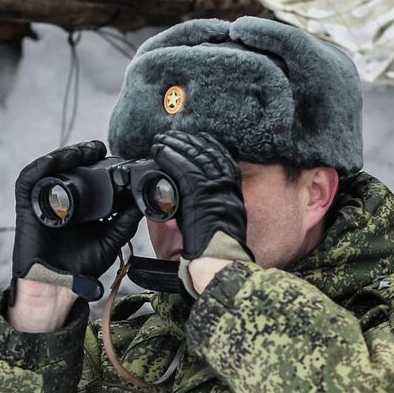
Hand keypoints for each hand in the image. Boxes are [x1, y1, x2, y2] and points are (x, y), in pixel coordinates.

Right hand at [11, 141, 141, 304]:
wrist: (56, 287)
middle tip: (101, 149)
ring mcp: (43, 202)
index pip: (88, 178)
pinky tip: (59, 160)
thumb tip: (142, 204)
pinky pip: (30, 179)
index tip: (118, 160)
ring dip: (67, 155)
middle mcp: (60, 201)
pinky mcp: (28, 205)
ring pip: (51, 168)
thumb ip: (124, 223)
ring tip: (85, 151)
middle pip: (70, 168)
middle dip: (84, 155)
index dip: (100, 166)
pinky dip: (43, 166)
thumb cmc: (78, 268)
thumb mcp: (109, 241)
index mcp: (79, 208)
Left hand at [151, 129, 251, 282]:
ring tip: (162, 139)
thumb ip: (209, 203)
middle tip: (173, 134)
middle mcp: (227, 186)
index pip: (224, 159)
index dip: (210, 146)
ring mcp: (215, 188)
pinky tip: (161, 151)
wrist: (216, 257)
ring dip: (176, 145)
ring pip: (195, 157)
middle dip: (189, 141)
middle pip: (208, 154)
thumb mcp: (220, 219)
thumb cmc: (214, 246)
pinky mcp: (199, 193)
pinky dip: (171, 157)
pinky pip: (184, 169)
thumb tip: (190, 198)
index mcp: (233, 192)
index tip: (199, 137)